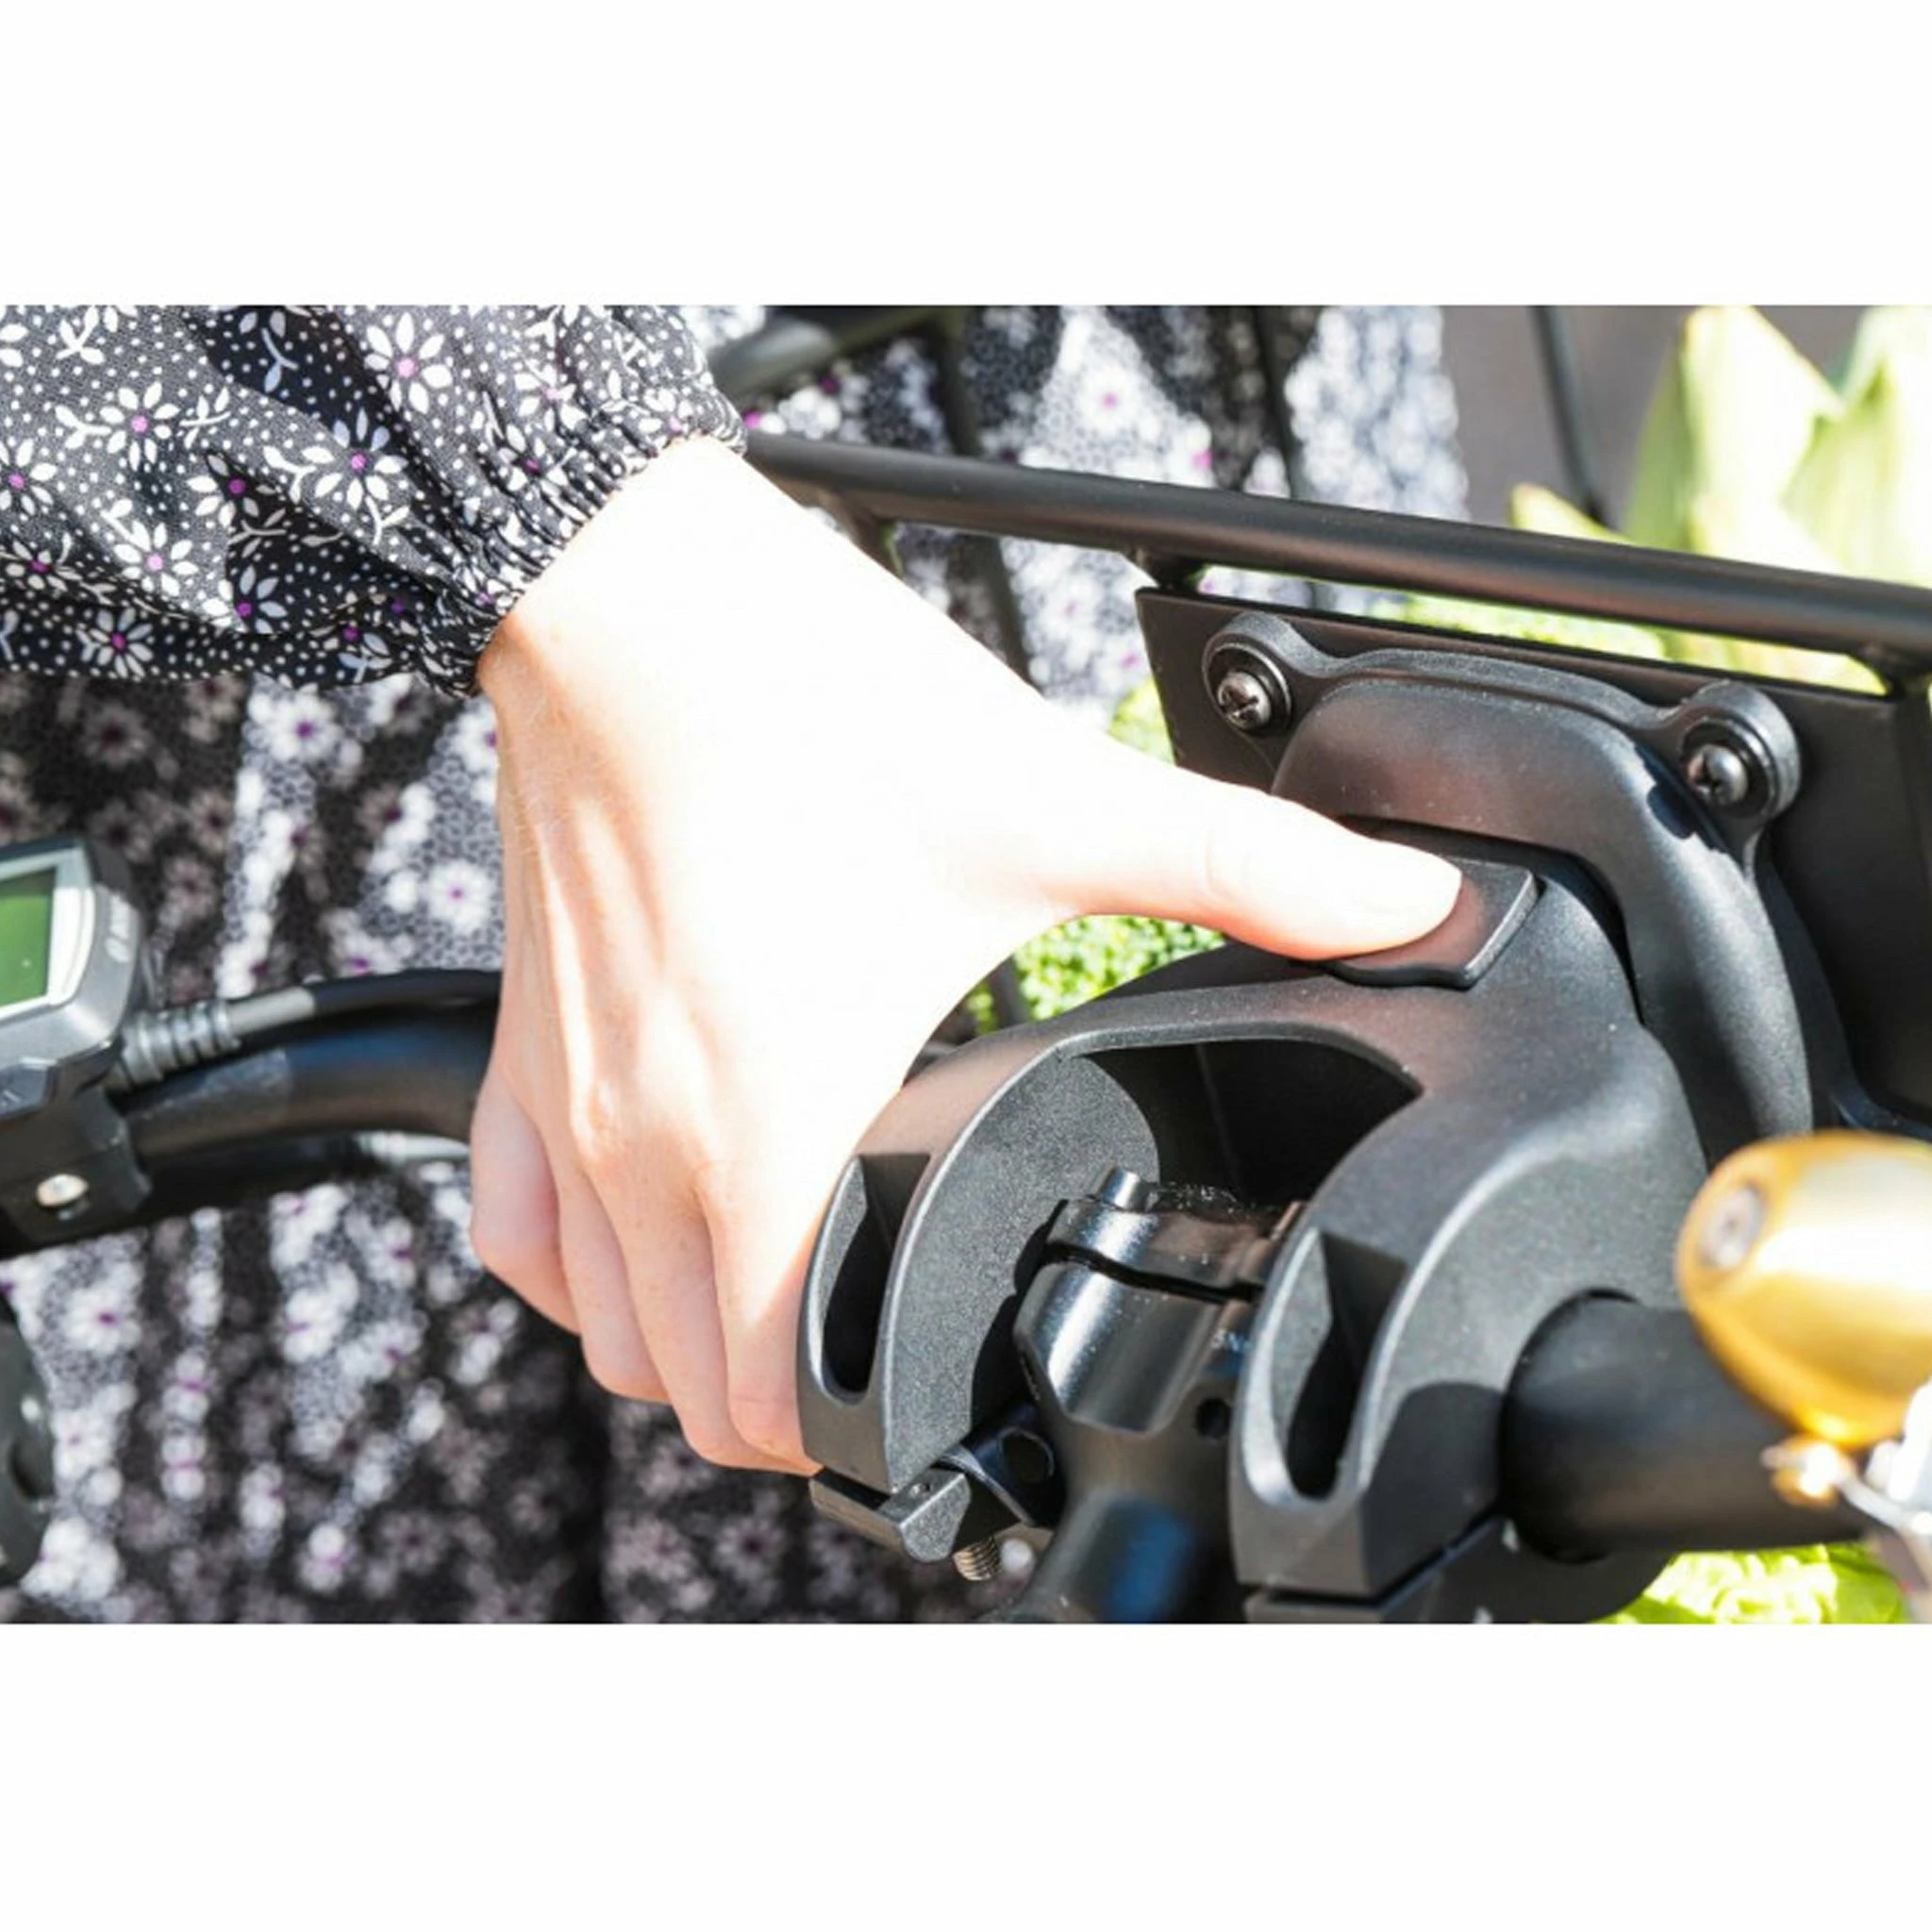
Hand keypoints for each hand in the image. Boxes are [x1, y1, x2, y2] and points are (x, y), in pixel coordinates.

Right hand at [468, 439, 1459, 1471]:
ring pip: (597, 1332)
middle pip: (683, 1391)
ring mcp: (567, 1106)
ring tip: (782, 1303)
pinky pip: (510, 1231)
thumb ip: (1252, 865)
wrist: (631, 599)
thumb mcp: (1053, 799)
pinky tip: (649, 1225)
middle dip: (784, 1408)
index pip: (770, 1392)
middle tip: (875, 1357)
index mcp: (770, 1128)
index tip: (918, 1407)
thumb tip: (1407, 902)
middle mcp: (645, 1150)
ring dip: (687, 1350)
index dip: (854, 1433)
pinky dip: (575, 1270)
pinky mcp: (522, 1046)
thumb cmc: (804, 704)